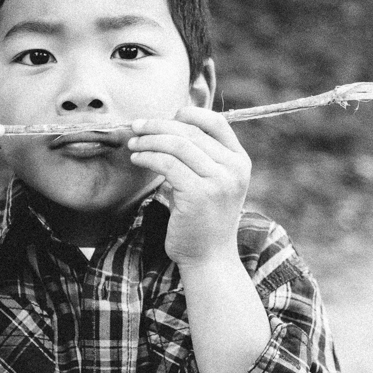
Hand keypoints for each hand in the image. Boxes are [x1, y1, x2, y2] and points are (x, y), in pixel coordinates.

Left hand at [128, 106, 250, 269]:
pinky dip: (147, 157)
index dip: (188, 113)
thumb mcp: (214, 183)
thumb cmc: (204, 220)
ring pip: (176, 145)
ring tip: (132, 144)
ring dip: (149, 140)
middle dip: (158, 125)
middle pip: (191, 131)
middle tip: (136, 126)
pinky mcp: (198, 194)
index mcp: (240, 161)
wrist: (209, 259)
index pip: (216, 122)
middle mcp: (234, 168)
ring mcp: (218, 181)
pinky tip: (137, 159)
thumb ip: (203, 156)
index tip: (164, 117)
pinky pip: (167, 164)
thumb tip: (169, 124)